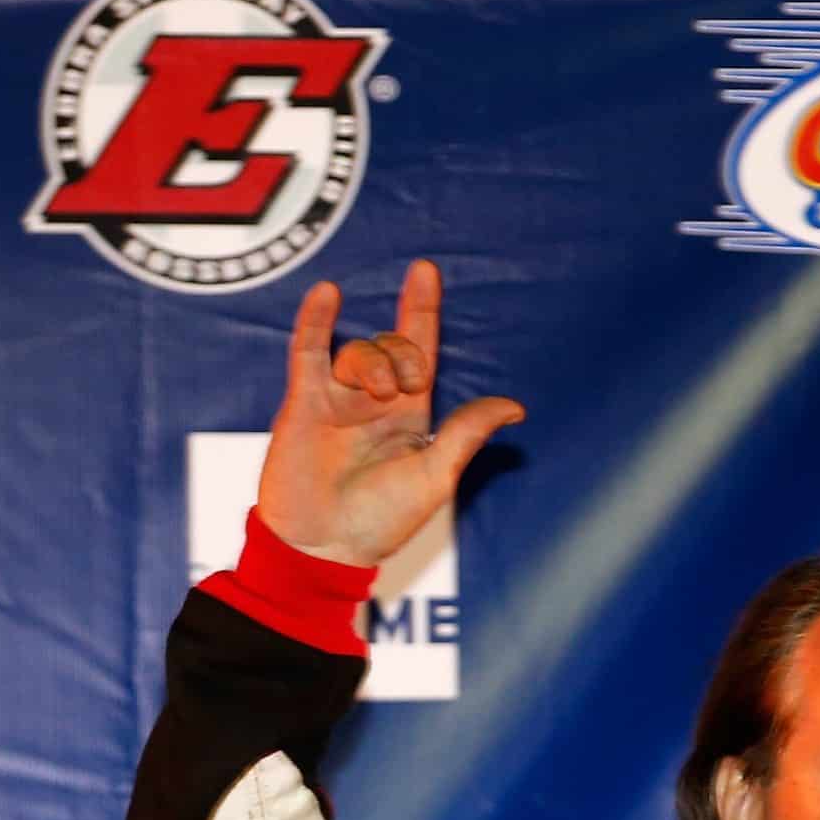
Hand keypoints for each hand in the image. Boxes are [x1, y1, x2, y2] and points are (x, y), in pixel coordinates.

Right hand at [256, 258, 523, 567]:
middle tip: (408, 386)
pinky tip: (328, 294)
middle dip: (404, 353)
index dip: (422, 312)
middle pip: (392, 348)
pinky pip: (308, 350)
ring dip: (373, 361)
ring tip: (377, 392)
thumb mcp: (435, 476)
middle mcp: (373, 404)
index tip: (426, 273)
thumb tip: (515, 407)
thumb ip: (467, 433)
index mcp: (409, 418)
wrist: (323, 547)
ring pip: (358, 351)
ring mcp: (337, 401)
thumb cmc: (381, 522)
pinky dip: (316, 320)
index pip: (419, 352)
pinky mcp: (303, 403)